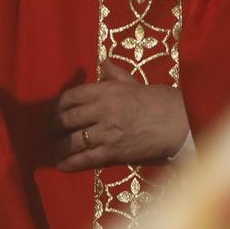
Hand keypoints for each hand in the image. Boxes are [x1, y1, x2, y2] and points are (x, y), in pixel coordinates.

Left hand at [53, 62, 190, 171]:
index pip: (70, 97)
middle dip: (53, 127)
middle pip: (67, 119)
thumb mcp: (135, 83)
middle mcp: (102, 110)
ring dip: (59, 147)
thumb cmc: (159, 101)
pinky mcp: (114, 151)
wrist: (180, 123)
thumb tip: (104, 62)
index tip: (52, 112)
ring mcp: (107, 132)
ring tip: (53, 150)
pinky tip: (62, 165)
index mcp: (106, 90)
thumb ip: (116, 74)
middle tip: (49, 131)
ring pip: (73, 141)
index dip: (56, 106)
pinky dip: (71, 163)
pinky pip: (86, 158)